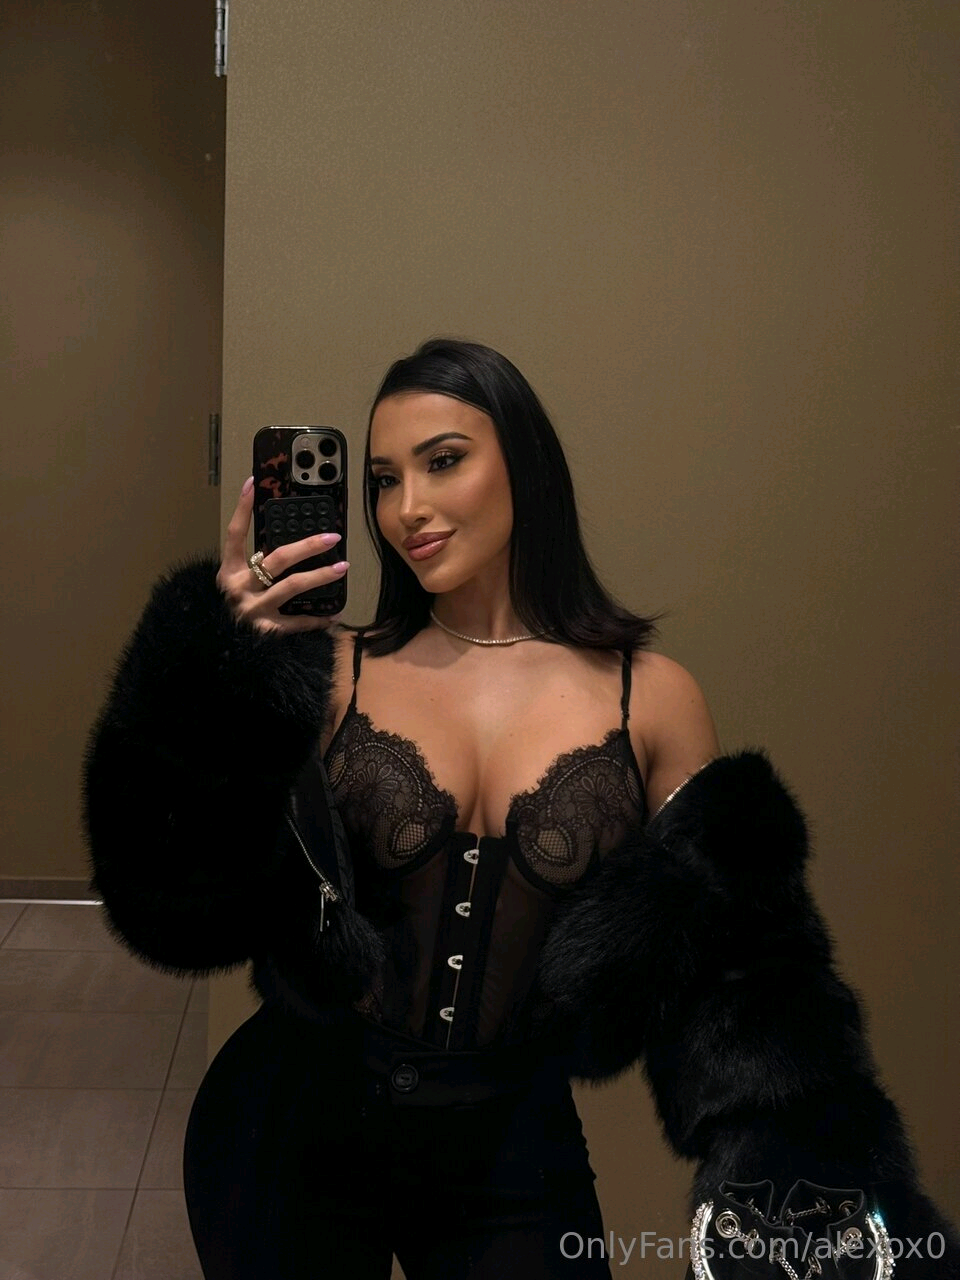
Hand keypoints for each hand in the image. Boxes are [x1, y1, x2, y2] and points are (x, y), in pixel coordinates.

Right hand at [217, 478, 347, 633]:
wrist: (216, 652)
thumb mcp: (233, 586)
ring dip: (320, 576)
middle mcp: (239, 588)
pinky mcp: (265, 632)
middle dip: (308, 546)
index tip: (253, 483)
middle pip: (277, 559)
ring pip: (292, 586)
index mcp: (228, 573)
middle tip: (332, 538)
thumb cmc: (228, 613)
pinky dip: (317, 619)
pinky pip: (297, 622)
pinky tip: (333, 614)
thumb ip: (250, 567)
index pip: (235, 535)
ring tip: (342, 567)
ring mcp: (252, 610)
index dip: (242, 508)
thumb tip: (283, 542)